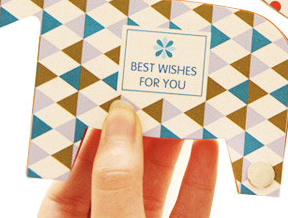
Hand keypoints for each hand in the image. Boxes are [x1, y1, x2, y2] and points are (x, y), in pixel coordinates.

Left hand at [38, 101, 217, 217]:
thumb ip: (116, 180)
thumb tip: (122, 121)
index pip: (76, 164)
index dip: (96, 124)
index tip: (114, 88)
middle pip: (123, 165)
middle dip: (141, 125)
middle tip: (157, 87)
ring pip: (159, 180)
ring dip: (175, 143)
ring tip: (188, 103)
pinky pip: (191, 202)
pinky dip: (202, 172)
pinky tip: (210, 144)